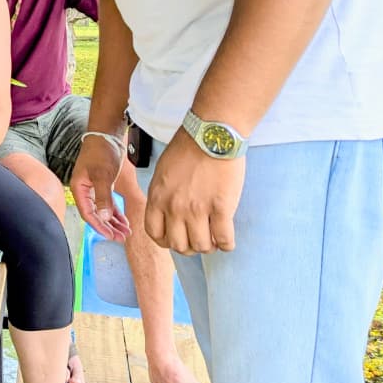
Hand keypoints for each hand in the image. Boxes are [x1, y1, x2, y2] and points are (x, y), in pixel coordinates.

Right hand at [70, 136, 131, 241]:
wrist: (107, 135)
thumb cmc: (101, 151)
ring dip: (113, 222)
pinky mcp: (103, 185)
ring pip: (103, 211)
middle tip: (122, 238)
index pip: (88, 214)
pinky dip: (116, 213)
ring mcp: (94, 188)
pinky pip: (108, 204)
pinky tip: (124, 221)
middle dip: (108, 227)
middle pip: (95, 215)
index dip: (99, 226)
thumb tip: (104, 217)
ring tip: (126, 232)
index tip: (111, 236)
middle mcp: (85, 191)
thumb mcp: (103, 175)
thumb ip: (103, 197)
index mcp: (79, 189)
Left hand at [145, 129, 244, 254]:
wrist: (211, 134)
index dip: (167, 241)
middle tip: (199, 239)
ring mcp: (198, 209)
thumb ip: (163, 194)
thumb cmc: (189, 147)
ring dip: (209, 246)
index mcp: (158, 197)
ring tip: (215, 238)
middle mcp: (174, 207)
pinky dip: (227, 244)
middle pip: (178, 245)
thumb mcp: (163, 171)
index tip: (177, 238)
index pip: (154, 233)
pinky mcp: (221, 208)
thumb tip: (168, 212)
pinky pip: (224, 239)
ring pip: (202, 246)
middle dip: (189, 247)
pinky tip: (227, 239)